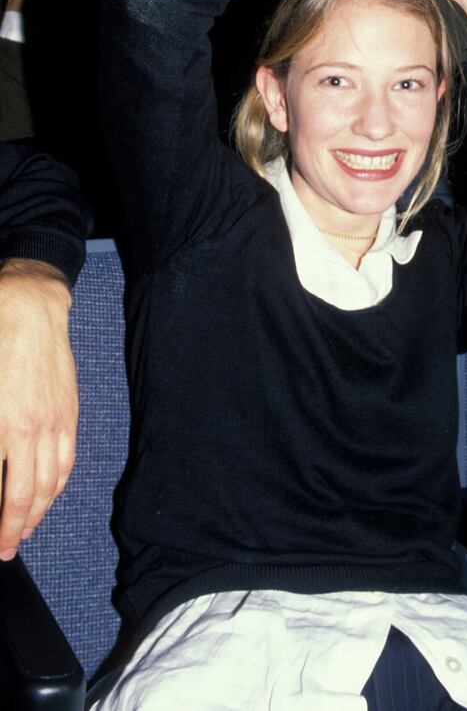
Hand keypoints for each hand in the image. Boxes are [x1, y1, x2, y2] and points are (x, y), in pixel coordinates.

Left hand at [0, 260, 76, 560]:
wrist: (29, 308)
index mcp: (1, 425)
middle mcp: (29, 429)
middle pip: (25, 496)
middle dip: (14, 528)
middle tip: (5, 549)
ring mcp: (54, 421)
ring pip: (50, 484)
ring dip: (37, 514)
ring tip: (24, 531)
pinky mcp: (68, 411)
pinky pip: (67, 460)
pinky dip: (57, 486)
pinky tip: (48, 496)